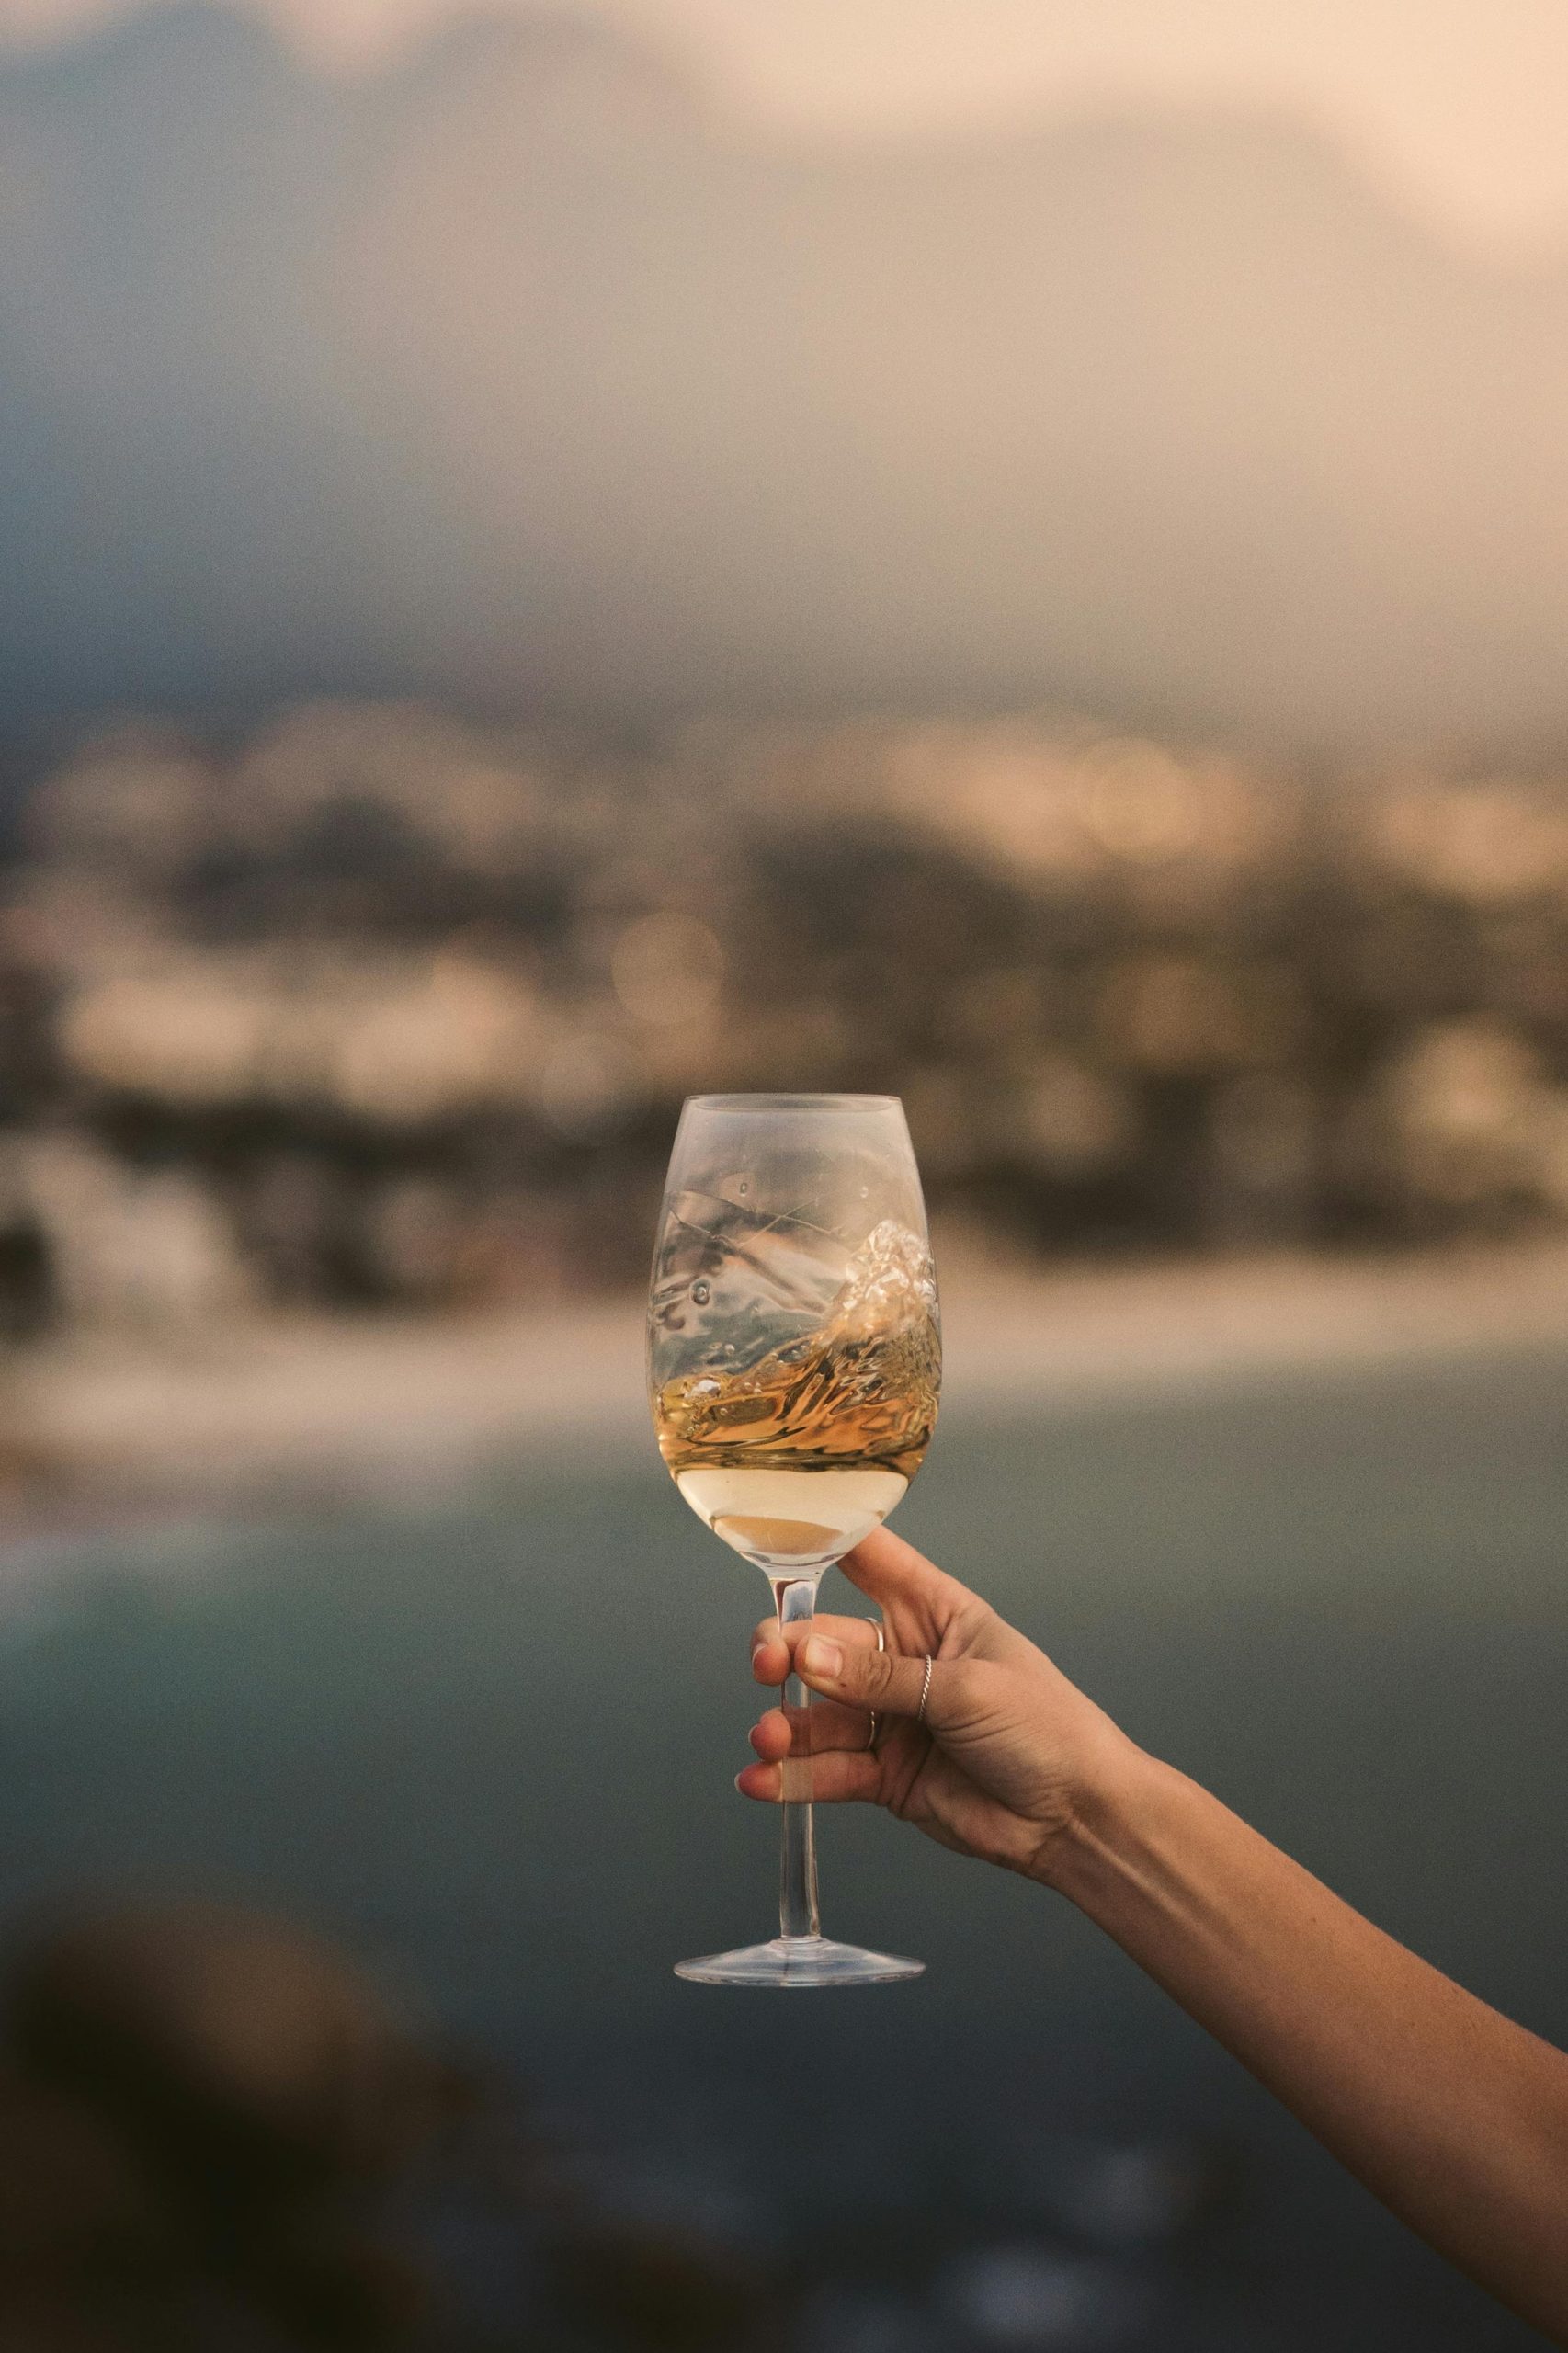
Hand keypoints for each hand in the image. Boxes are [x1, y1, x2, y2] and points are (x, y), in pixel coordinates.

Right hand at [738, 1526, 1139, 1883]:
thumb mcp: (965, 1688)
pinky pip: (828, 1771)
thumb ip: (881, 1677)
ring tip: (768, 1740)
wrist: (1078, 1818)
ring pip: (819, 1713)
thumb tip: (807, 1656)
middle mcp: (905, 1660)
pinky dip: (793, 1778)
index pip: (871, 1562)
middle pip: (826, 1643)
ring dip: (786, 1725)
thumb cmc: (1046, 1728)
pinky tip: (762, 1781)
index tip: (771, 1534)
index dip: (823, 1543)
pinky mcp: (885, 1776)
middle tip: (766, 1665)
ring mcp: (893, 1720)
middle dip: (788, 1651)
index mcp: (934, 1613)